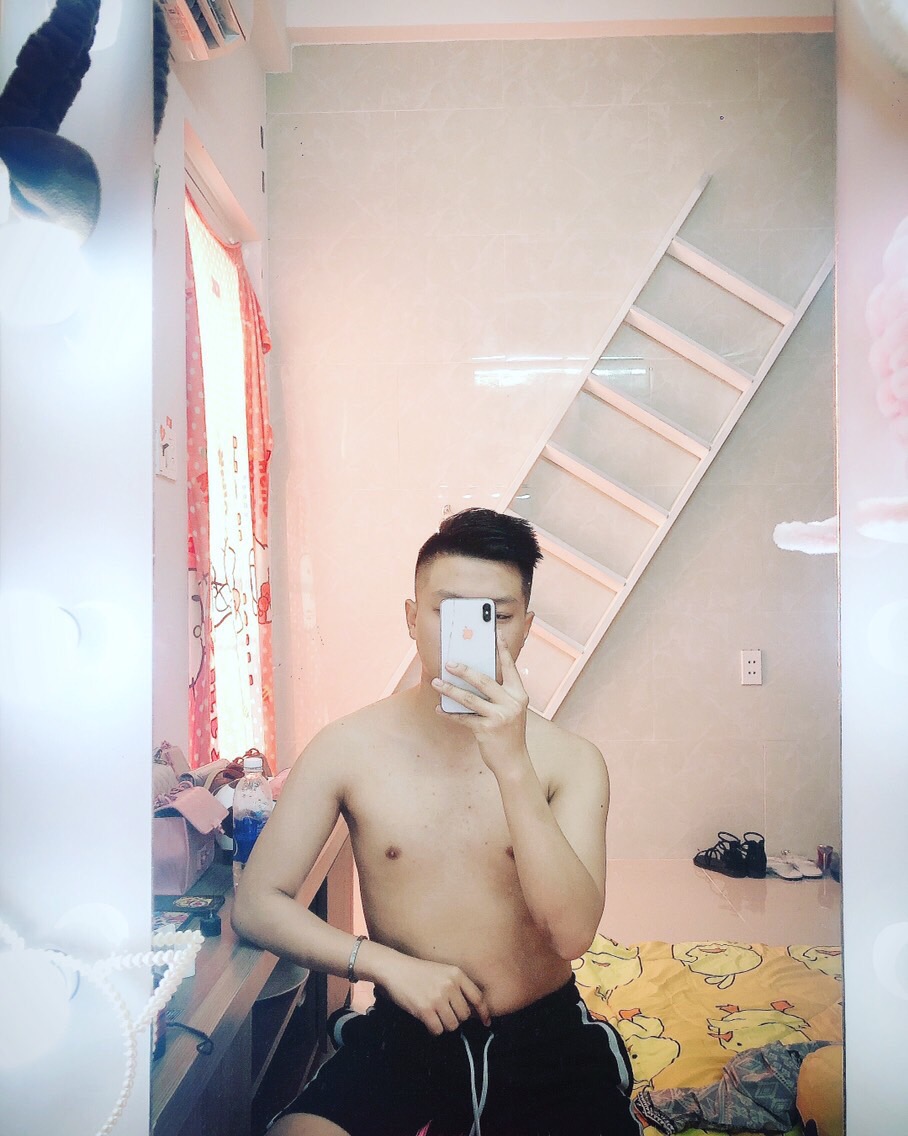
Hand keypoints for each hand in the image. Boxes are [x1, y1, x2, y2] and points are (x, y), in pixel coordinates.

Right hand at [373, 951, 490, 1034]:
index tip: (486, 1023)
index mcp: (457, 974)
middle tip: (444, 1013)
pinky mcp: (425, 1009)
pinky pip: (438, 1030)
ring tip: (434, 1015)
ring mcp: (437, 998)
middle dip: (456, 1018)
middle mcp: (450, 985)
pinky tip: (427, 1020)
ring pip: (453, 1025)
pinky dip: (433, 1029)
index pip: (478, 998)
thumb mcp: (443, 971)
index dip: (483, 1013)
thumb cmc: (419, 972)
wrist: (395, 969)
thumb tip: (473, 1011)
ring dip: (444, 1024)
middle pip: (464, 1015)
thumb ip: (457, 986)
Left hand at [432, 631, 530, 775]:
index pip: (509, 667)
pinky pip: (463, 717)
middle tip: (449, 663)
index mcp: (519, 694)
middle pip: (484, 680)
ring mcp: (499, 717)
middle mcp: (511, 703)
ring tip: (436, 682)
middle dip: (464, 670)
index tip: (495, 634)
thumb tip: (474, 676)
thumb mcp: (510, 710)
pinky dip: (449, 713)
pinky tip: (439, 709)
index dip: (502, 650)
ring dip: (450, 690)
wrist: (514, 761)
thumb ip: (498, 694)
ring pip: (469, 698)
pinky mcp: (486, 730)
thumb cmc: (509, 733)